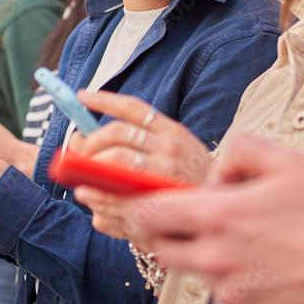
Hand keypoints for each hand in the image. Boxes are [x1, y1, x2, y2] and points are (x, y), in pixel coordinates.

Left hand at [73, 90, 211, 241]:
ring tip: (82, 176)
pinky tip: (91, 196)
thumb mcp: (178, 150)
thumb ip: (145, 141)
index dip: (104, 99)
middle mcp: (170, 145)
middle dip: (89, 141)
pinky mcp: (159, 198)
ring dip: (91, 166)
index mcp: (172, 130)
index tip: (83, 96)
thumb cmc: (193, 179)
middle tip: (78, 151)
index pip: (133, 107)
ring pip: (115, 161)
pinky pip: (119, 190)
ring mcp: (166, 171)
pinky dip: (99, 194)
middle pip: (117, 133)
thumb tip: (92, 137)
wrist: (225, 207)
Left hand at [124, 134, 303, 303]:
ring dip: (214, 260)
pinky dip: (245, 286)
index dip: (136, 206)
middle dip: (168, 235)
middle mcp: (216, 261)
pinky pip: (234, 302)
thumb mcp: (286, 160)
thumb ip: (238, 153)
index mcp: (218, 218)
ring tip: (259, 245)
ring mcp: (233, 296)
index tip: (137, 203)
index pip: (147, 214)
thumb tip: (215, 176)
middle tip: (193, 222)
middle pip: (163, 251)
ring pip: (202, 276)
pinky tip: (276, 271)